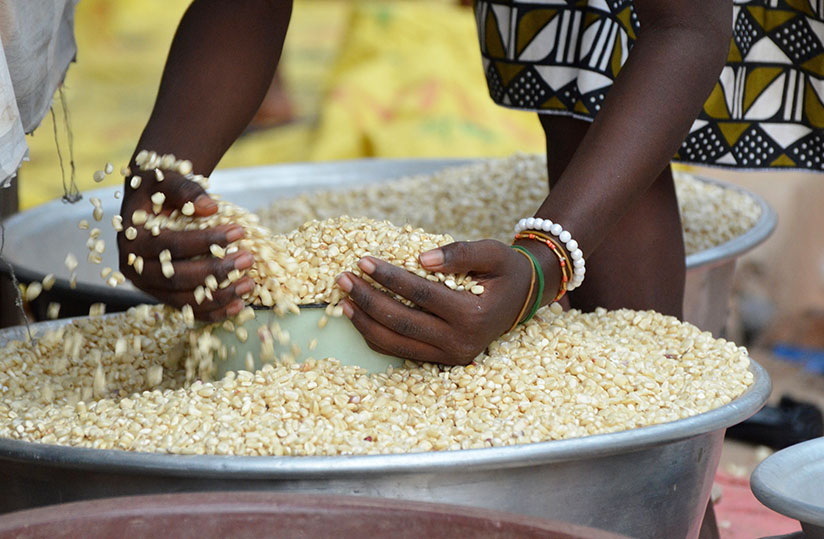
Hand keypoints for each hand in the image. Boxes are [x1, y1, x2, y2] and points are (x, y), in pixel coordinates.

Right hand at [117, 166, 254, 320]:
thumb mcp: (167, 180)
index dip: (205, 241)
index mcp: (132, 241)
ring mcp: (150, 287)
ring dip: (219, 295)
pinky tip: (239, 305)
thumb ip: (185, 189)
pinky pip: (190, 310)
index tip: (238, 231)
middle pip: (177, 277)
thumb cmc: (159, 190)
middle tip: (248, 259)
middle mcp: (135, 269)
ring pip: (184, 299)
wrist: (151, 202)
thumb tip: (209, 207)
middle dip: (215, 271)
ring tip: (249, 284)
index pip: (170, 245)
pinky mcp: (165, 297)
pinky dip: (214, 311)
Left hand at [335, 240, 534, 364]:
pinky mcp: (443, 361)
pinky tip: (359, 316)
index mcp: (473, 315)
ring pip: (396, 344)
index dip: (389, 277)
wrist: (523, 297)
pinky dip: (376, 336)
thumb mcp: (492, 251)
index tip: (363, 261)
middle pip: (402, 322)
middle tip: (343, 279)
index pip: (420, 294)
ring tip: (344, 300)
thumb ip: (460, 253)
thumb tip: (421, 259)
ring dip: (365, 322)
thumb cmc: (506, 270)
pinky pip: (401, 352)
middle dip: (368, 300)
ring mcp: (451, 355)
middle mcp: (461, 342)